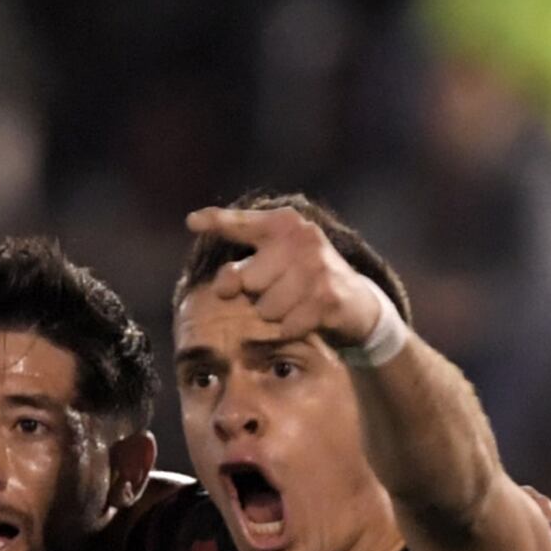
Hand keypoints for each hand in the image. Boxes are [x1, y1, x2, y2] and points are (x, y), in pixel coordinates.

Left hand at [185, 204, 387, 349]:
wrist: (358, 301)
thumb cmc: (304, 280)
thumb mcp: (277, 260)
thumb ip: (245, 267)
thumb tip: (222, 284)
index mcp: (284, 224)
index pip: (241, 224)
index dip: (217, 222)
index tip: (192, 221)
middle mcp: (301, 238)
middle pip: (246, 282)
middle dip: (257, 295)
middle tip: (282, 290)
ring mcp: (316, 267)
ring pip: (265, 308)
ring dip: (276, 315)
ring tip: (297, 304)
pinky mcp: (327, 297)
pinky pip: (286, 325)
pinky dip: (292, 329)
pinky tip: (308, 317)